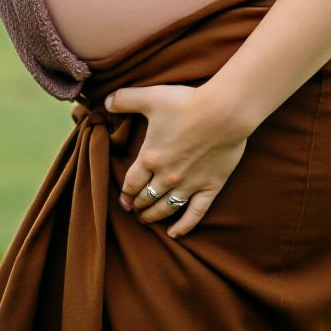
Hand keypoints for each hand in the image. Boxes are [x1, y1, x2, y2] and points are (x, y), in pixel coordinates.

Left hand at [106, 84, 248, 239]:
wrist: (225, 111)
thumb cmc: (187, 102)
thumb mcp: (151, 97)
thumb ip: (125, 99)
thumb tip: (106, 101)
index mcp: (150, 158)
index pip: (131, 183)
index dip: (125, 192)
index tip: (123, 199)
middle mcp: (166, 177)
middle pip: (146, 198)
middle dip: (138, 205)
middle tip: (135, 209)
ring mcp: (189, 184)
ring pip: (166, 208)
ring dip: (154, 216)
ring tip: (147, 219)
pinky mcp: (210, 187)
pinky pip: (195, 214)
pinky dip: (184, 226)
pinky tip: (175, 233)